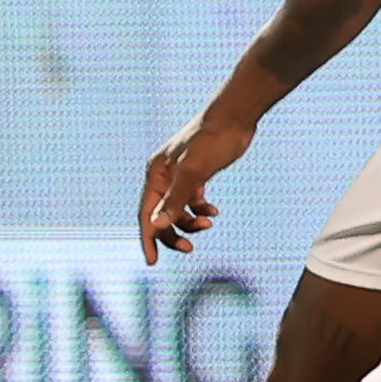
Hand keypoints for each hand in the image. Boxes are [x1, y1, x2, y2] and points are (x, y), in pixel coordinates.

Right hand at [138, 108, 257, 263]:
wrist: (235, 118)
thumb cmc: (212, 141)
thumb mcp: (193, 173)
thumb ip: (175, 200)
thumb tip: (157, 226)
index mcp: (156, 174)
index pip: (146, 214)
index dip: (149, 239)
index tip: (152, 263)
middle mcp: (164, 176)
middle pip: (161, 216)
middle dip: (173, 234)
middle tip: (189, 249)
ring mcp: (180, 176)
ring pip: (178, 211)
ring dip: (191, 222)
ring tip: (209, 223)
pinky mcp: (197, 175)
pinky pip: (193, 202)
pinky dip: (202, 210)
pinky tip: (214, 212)